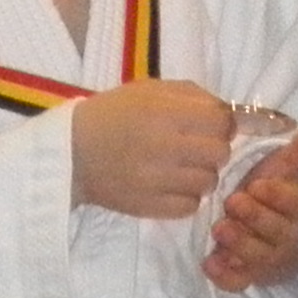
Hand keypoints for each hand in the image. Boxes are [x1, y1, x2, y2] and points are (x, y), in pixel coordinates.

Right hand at [72, 79, 245, 217]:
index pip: (220, 121)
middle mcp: (163, 146)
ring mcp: (156, 181)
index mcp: (162, 112)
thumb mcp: (148, 90)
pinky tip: (172, 186)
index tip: (211, 125)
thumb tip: (226, 112)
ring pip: (209, 182)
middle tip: (198, 148)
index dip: (222, 122)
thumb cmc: (112, 115)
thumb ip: (190, 95)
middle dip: (214, 149)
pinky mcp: (149, 207)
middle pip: (220, 153)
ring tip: (183, 168)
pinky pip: (191, 206)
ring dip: (202, 175)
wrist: (70, 152)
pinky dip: (187, 197)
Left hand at [204, 118, 297, 292]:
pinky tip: (210, 264)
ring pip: (258, 258)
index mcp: (297, 208)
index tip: (257, 185)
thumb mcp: (283, 168)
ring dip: (239, 244)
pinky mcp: (247, 276)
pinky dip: (225, 278)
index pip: (294, 205)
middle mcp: (286, 236)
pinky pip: (239, 283)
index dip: (277, 197)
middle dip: (254, 218)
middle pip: (276, 232)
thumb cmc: (269, 193)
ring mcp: (266, 259)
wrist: (262, 231)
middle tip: (232, 202)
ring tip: (219, 228)